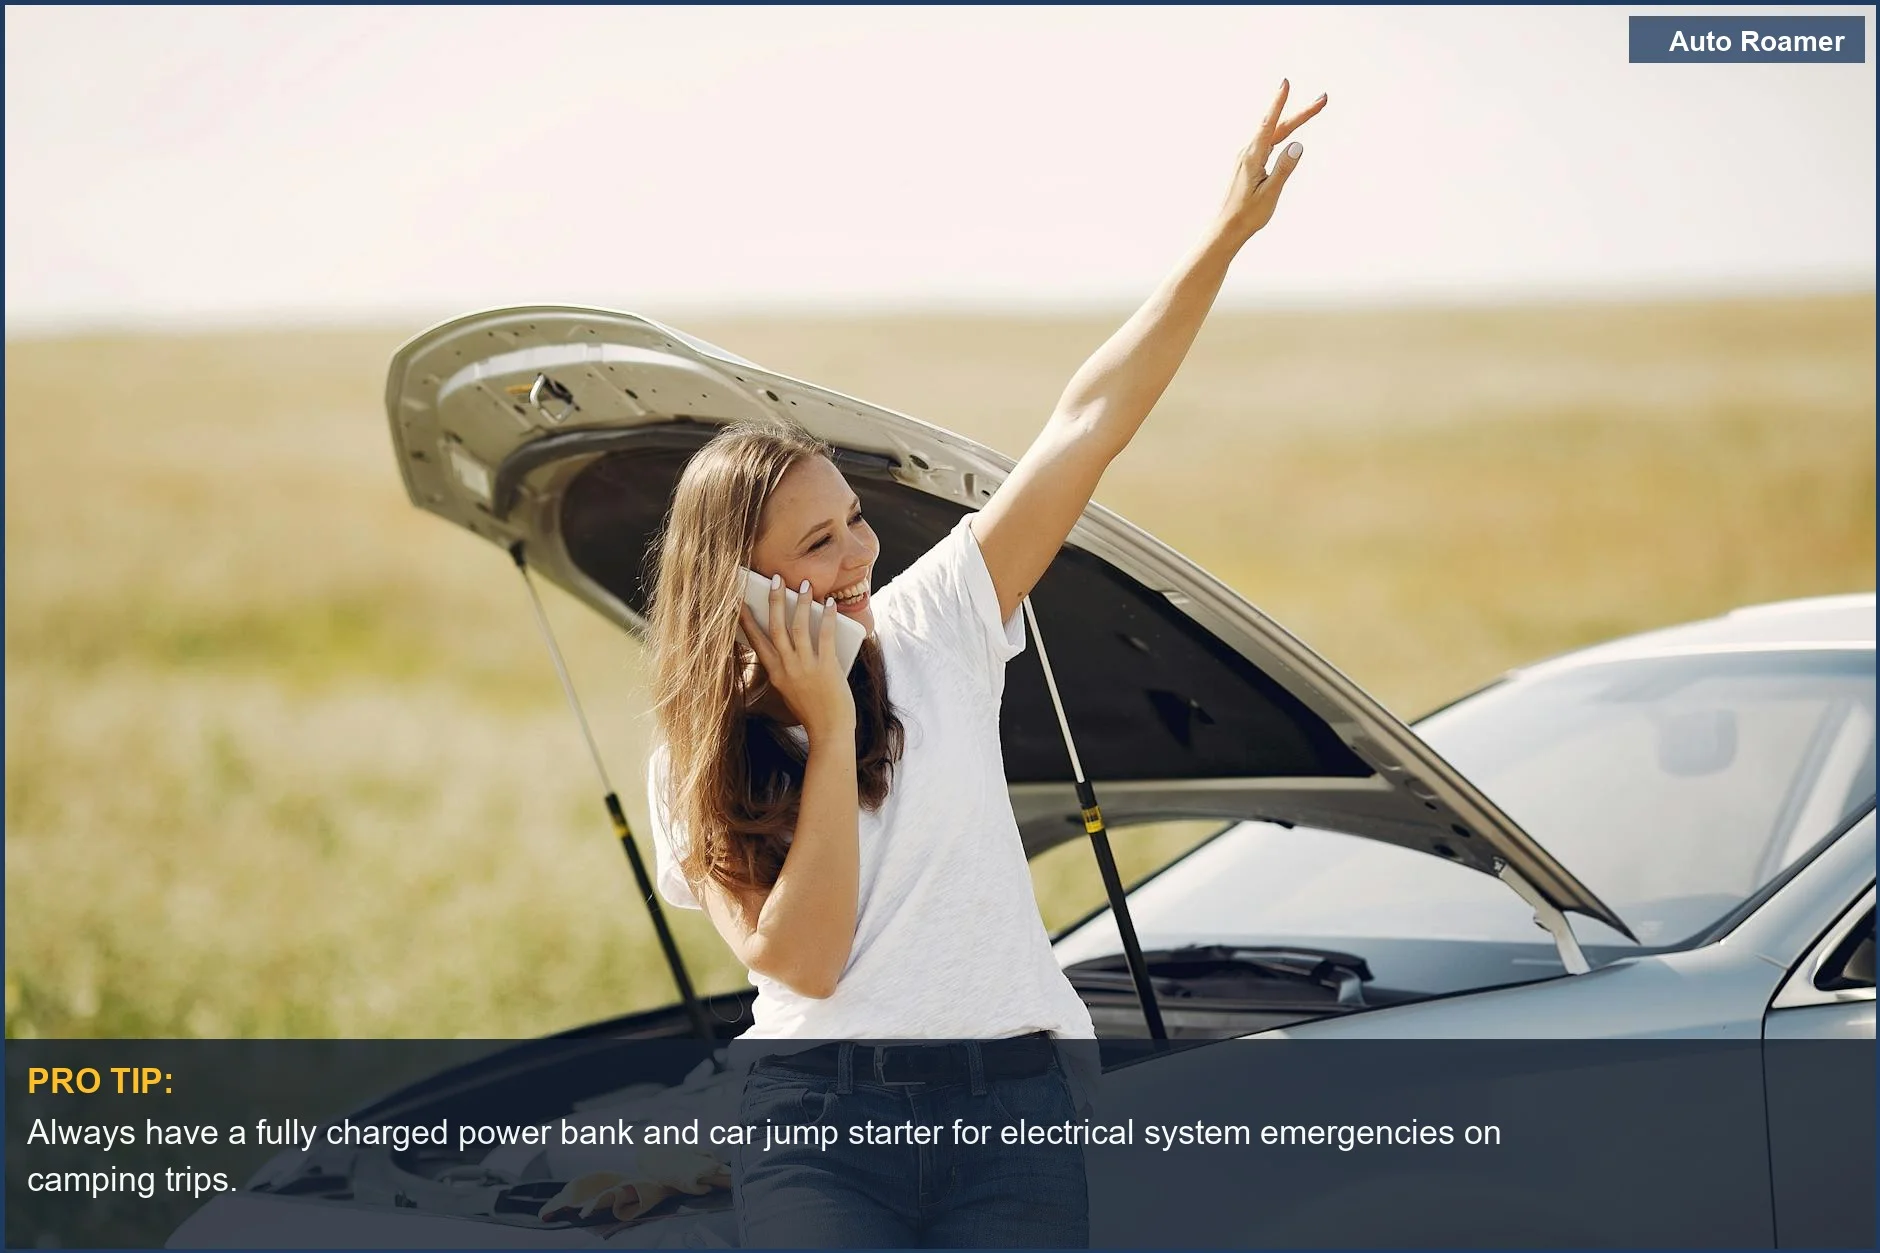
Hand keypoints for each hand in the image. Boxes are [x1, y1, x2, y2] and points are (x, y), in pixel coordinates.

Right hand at [739, 575, 856, 740]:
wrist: (829, 731)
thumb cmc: (812, 712)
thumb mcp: (789, 690)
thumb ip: (787, 668)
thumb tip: (791, 641)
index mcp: (775, 673)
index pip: (757, 640)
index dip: (747, 620)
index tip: (740, 602)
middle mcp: (787, 667)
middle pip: (776, 627)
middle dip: (774, 600)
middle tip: (774, 579)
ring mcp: (805, 666)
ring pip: (798, 627)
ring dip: (800, 603)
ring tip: (803, 584)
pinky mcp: (826, 667)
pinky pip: (825, 635)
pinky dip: (827, 617)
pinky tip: (829, 603)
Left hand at [1217, 79, 1325, 244]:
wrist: (1226, 229)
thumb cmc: (1248, 215)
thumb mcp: (1270, 193)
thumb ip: (1284, 168)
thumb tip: (1298, 145)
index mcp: (1252, 158)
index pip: (1269, 125)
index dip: (1279, 103)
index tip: (1286, 83)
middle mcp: (1248, 153)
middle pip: (1278, 127)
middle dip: (1301, 112)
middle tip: (1323, 100)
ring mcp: (1247, 157)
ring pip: (1274, 134)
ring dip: (1293, 121)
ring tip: (1313, 109)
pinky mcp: (1248, 164)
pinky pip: (1268, 142)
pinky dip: (1282, 132)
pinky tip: (1288, 129)